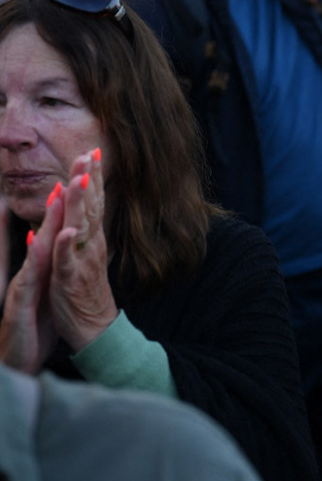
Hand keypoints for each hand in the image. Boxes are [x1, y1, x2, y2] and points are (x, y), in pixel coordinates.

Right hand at [0, 193, 63, 372]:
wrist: (17, 359)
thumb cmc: (34, 324)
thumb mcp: (49, 290)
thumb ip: (53, 266)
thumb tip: (63, 244)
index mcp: (44, 267)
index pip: (58, 231)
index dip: (69, 205)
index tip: (81, 175)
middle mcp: (32, 270)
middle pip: (47, 230)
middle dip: (60, 199)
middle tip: (72, 169)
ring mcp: (24, 284)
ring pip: (37, 247)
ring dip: (48, 220)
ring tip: (58, 192)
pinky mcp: (19, 303)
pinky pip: (28, 278)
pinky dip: (35, 258)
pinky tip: (40, 241)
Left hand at [48, 150, 116, 351]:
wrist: (95, 329)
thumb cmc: (86, 293)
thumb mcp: (86, 257)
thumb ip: (84, 232)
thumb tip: (83, 210)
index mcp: (92, 238)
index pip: (94, 201)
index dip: (93, 177)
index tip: (93, 152)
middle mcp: (90, 245)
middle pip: (90, 207)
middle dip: (89, 179)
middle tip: (89, 153)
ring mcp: (81, 261)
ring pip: (80, 227)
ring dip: (79, 204)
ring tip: (77, 180)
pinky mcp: (70, 280)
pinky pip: (68, 261)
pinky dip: (67, 245)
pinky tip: (67, 231)